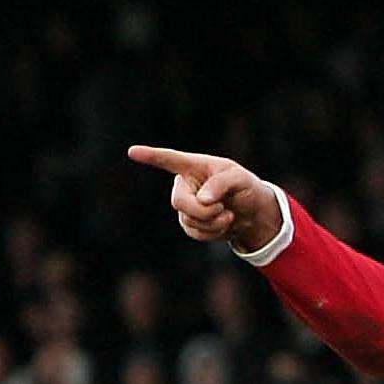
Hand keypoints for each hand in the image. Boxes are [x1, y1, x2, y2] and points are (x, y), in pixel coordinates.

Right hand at [127, 145, 283, 250]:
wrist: (251, 213)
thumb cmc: (245, 187)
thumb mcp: (240, 179)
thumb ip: (222, 183)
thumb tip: (201, 199)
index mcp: (193, 166)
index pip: (169, 160)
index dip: (150, 156)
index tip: (132, 151)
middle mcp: (185, 184)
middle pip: (179, 202)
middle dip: (202, 211)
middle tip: (222, 210)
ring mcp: (185, 205)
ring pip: (188, 220)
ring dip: (212, 222)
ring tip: (228, 215)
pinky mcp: (189, 223)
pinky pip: (194, 232)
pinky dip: (212, 232)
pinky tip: (222, 224)